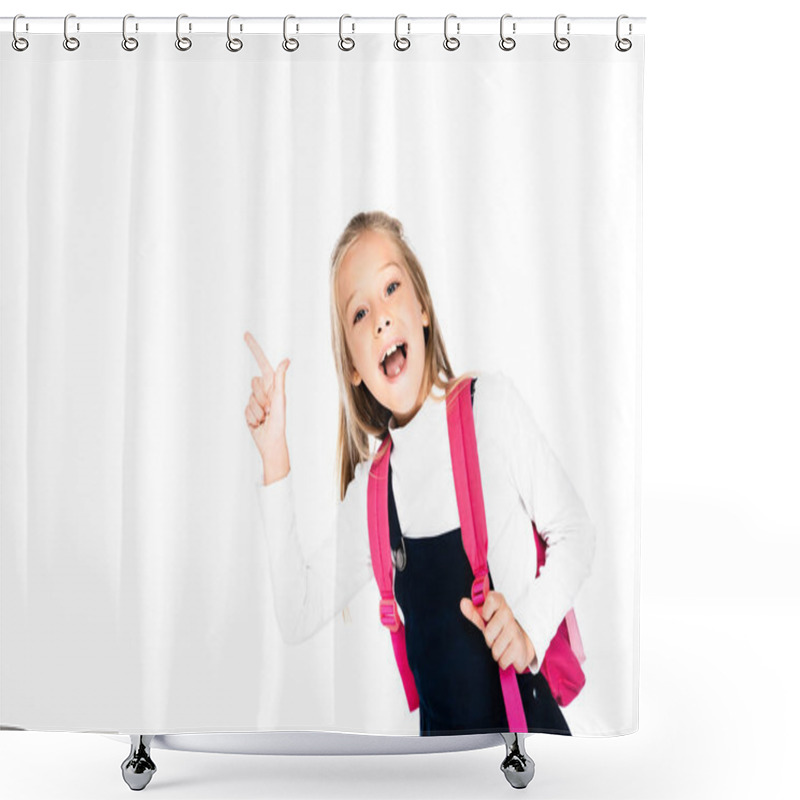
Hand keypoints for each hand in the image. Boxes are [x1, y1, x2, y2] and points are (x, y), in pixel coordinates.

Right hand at [244, 331, 290, 483]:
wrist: (270, 444)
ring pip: (248, 398)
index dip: (254, 349)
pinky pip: (244, 410)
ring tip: (265, 418)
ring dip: (255, 410)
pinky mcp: (249, 411)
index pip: (262, 363)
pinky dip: (250, 417)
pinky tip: (258, 424)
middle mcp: (265, 391)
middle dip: (259, 396)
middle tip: (269, 409)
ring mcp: (256, 401)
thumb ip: (279, 380)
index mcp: (274, 386)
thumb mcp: (280, 400)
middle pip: (254, 382)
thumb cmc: (279, 423)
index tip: (245, 335)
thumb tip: (286, 360)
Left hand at [460, 591, 535, 672]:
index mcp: (499, 604)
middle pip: (489, 630)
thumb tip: (463, 602)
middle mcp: (508, 614)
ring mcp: (515, 630)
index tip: (485, 617)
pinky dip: (502, 660)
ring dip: (495, 652)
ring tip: (499, 646)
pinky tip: (506, 654)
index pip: (492, 599)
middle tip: (492, 637)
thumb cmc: (497, 630)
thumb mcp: (484, 621)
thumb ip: (473, 613)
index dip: (486, 610)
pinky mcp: (519, 645)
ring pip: (496, 647)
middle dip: (488, 639)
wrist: (518, 645)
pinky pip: (503, 658)